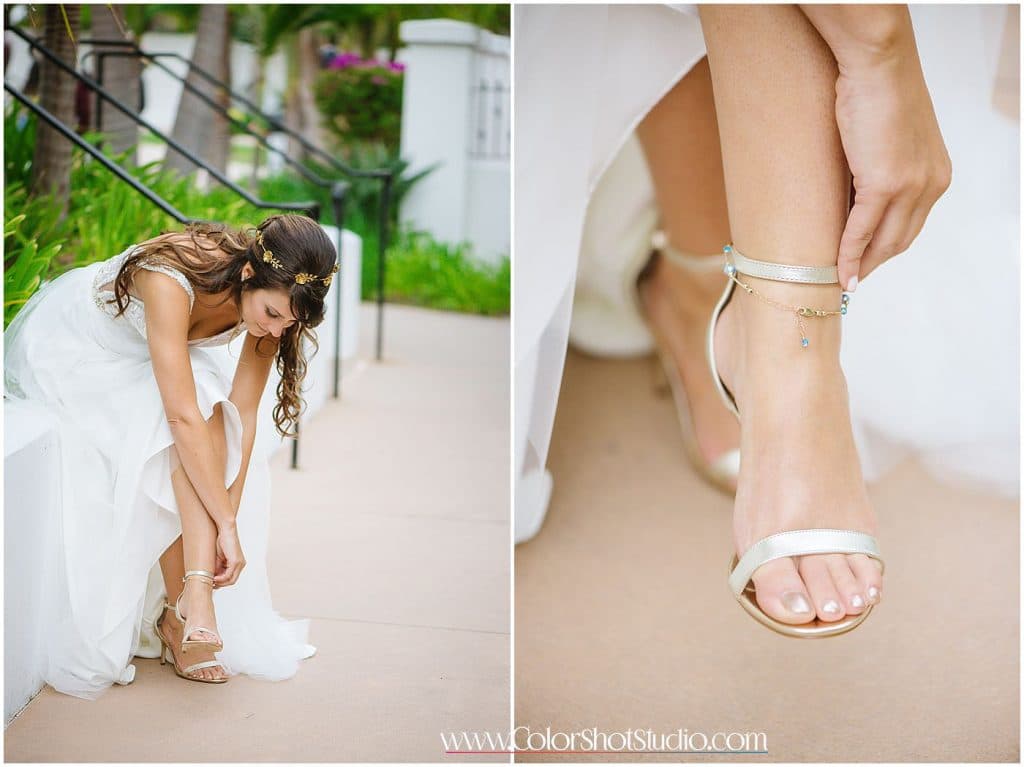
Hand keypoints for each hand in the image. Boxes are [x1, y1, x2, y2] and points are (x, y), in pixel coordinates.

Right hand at [214, 523, 245, 586]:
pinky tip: (214, 578)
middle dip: (221, 584)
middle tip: (211, 584)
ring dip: (220, 582)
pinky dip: (221, 579)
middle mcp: (241, 564)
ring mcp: (240, 563)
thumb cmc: (222, 541)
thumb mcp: (219, 558)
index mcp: (238, 563)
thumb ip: (218, 569)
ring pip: (231, 579)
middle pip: (232, 581)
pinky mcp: (236, 561)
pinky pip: (229, 575)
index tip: (213, 583)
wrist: (226, 531)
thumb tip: (213, 579)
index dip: (222, 583)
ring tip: (211, 581)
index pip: (231, 578)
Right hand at [832, 36, 951, 289]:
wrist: (878, 67)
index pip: (910, 226)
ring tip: (840, 281)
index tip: (864, 264)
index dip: (885, 249)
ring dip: (860, 266)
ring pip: (884, 241)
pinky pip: (862, 230)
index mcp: (936, 175)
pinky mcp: (885, 184)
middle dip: (873, 265)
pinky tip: (835, 268)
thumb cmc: (877, 93)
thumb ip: (882, 170)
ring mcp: (910, 186)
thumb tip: (854, 197)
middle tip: (849, 281)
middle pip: (900, 241)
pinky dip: (847, 253)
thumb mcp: (888, 140)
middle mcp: (930, 185)